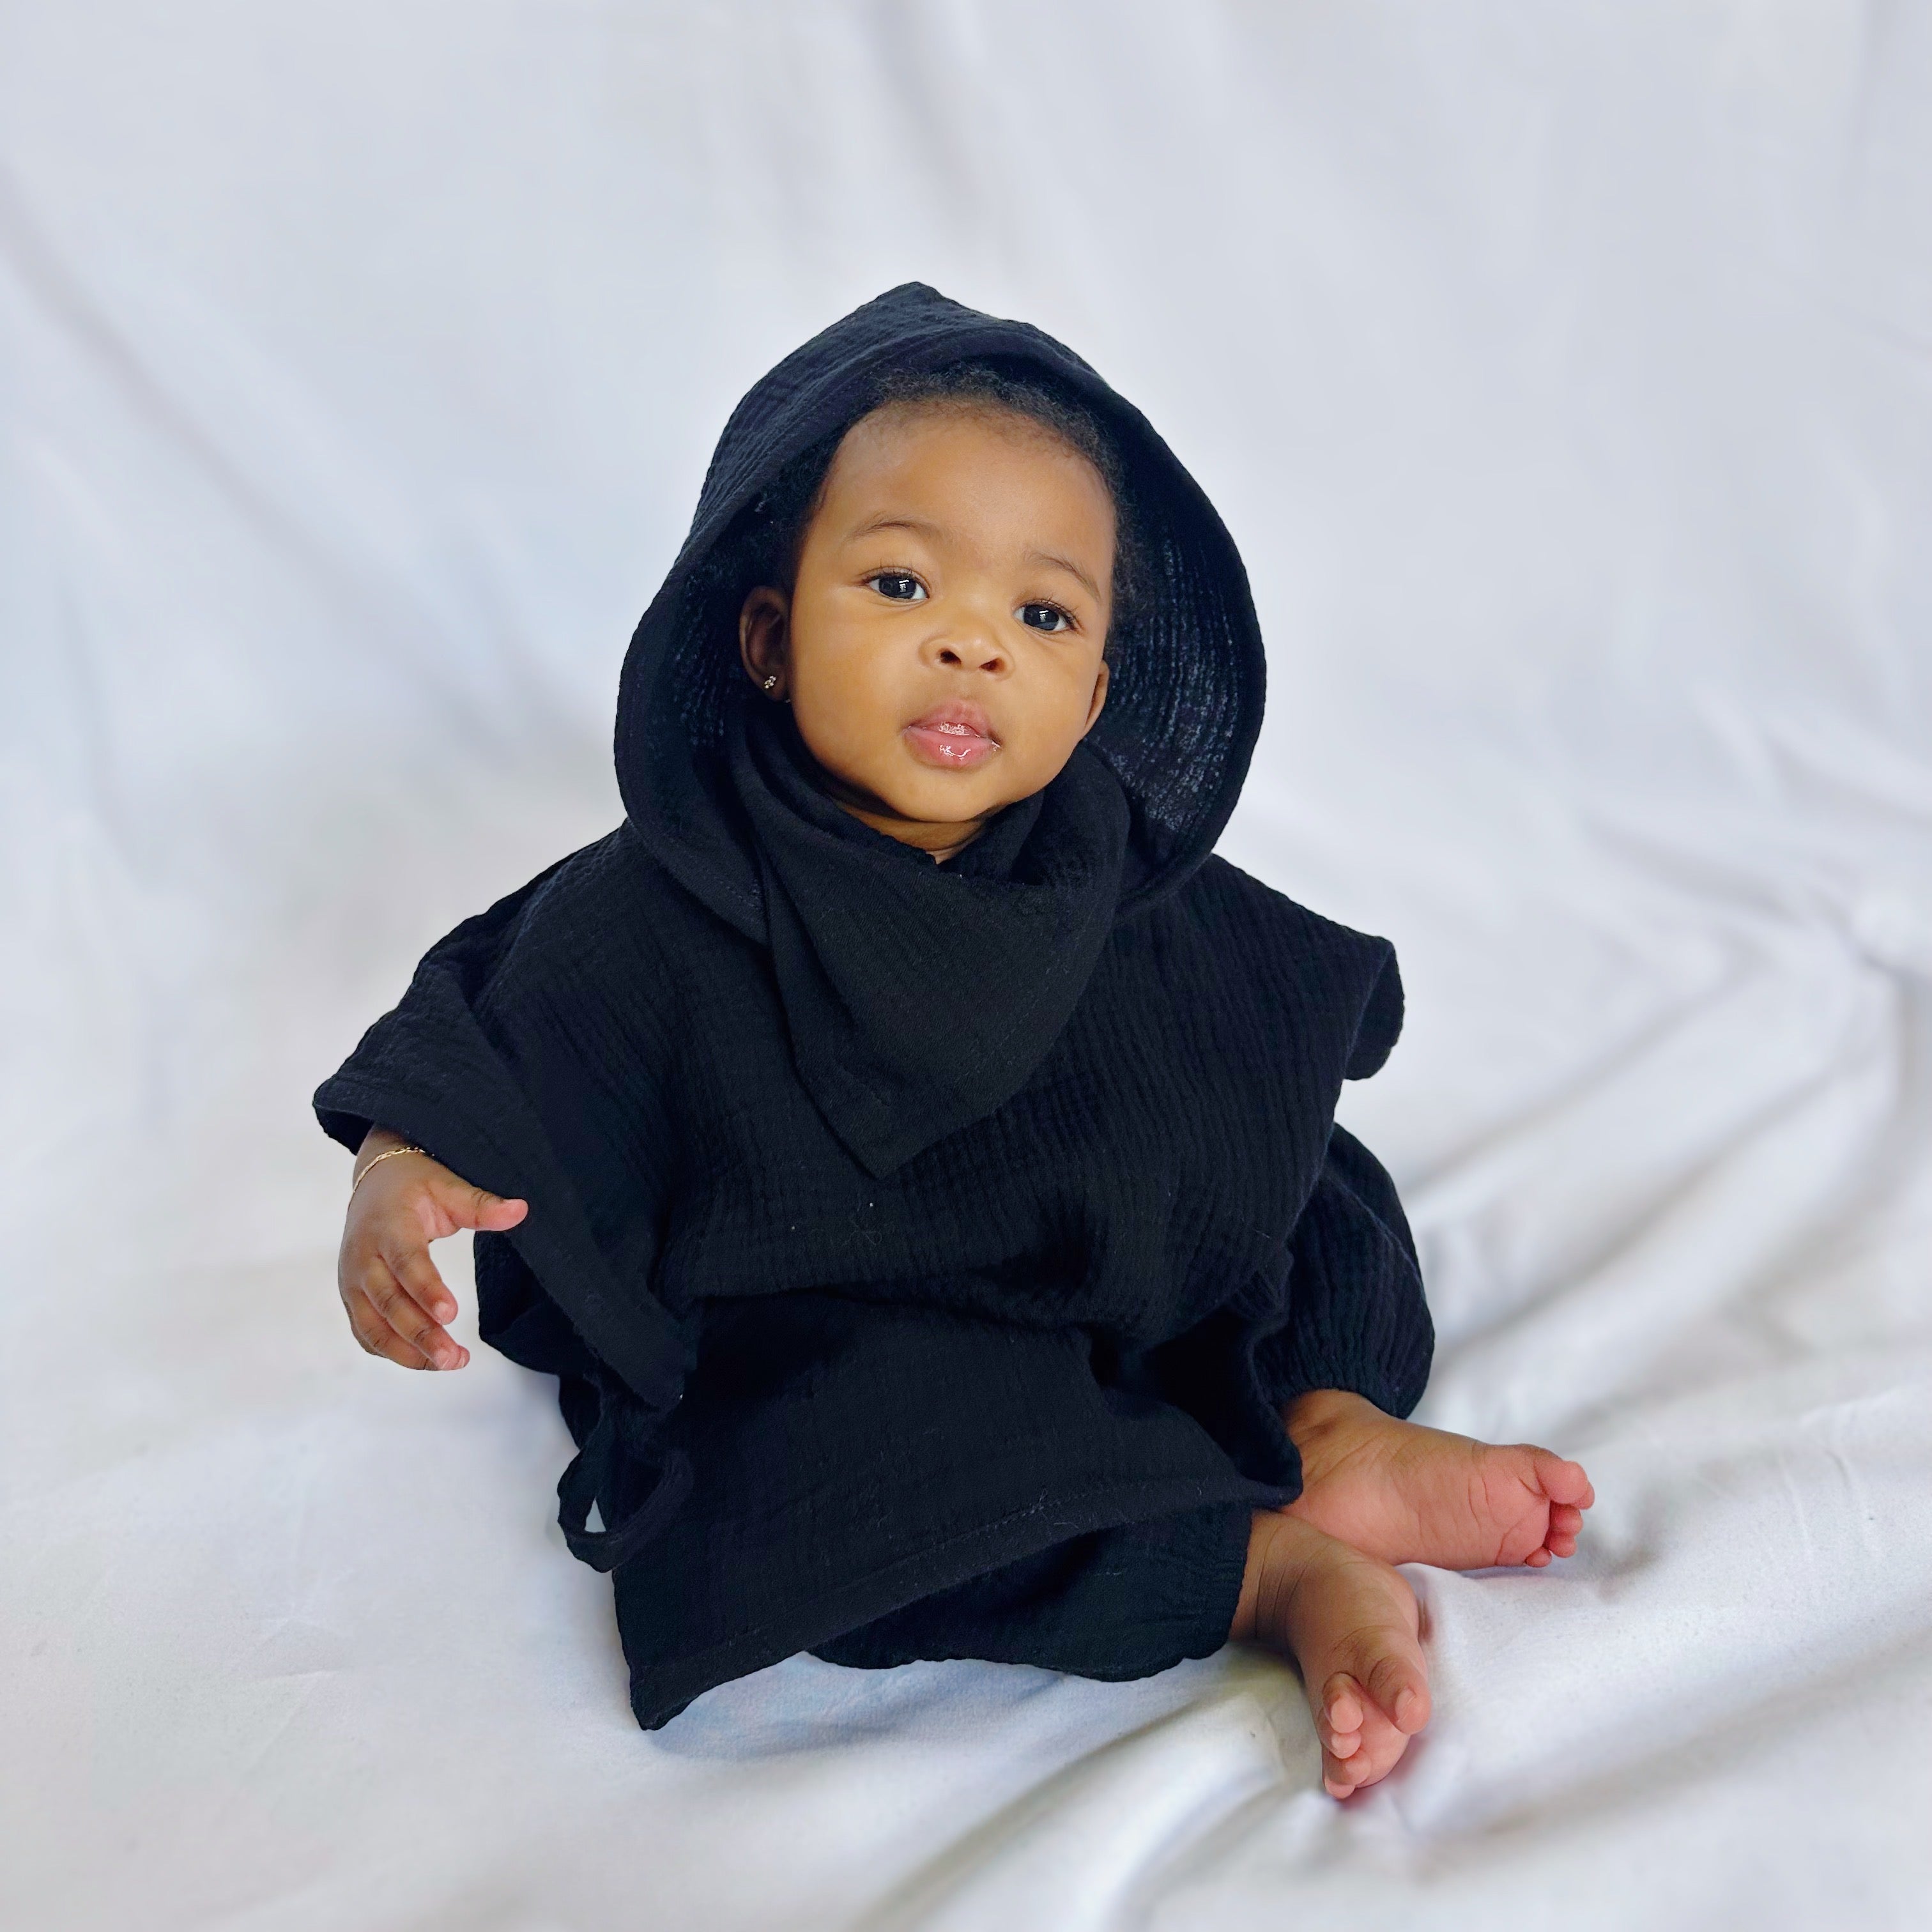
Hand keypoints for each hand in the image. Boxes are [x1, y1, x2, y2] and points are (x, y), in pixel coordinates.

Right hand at [337, 1128, 527, 1369]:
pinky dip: (391, 1352)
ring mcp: (353, 1282)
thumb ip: (481, 1205)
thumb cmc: (412, 1186)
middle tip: (454, 1357)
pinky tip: (423, 1361)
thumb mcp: (447, 1186)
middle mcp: (363, 1259)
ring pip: (373, 1327)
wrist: (373, 1183)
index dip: (427, 1290)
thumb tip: (520, 1210)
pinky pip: (366, 1334)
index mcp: (388, 1227)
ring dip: (408, 1352)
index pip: (406, 1263)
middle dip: (421, 1334)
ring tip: (450, 1363)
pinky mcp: (353, 1299)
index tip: (452, 1314)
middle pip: (389, 1303)